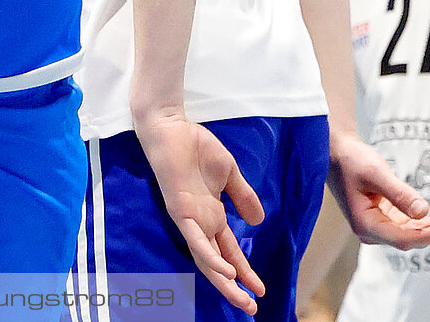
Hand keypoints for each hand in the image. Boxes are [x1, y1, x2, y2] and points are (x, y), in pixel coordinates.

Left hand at [134, 113, 266, 313]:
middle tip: (251, 308)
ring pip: (205, 257)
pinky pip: (195, 238)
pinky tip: (225, 271)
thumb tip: (259, 221)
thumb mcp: (229, 173)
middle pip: (216, 261)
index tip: (260, 290)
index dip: (244, 270)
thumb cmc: (195, 145)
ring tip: (241, 299)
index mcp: (210, 214)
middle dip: (233, 287)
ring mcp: (188, 217)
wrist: (170, 125)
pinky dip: (210, 256)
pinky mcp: (179, 208)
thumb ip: (242, 197)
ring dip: (223, 280)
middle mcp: (199, 221)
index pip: (228, 250)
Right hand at [329, 134, 429, 246]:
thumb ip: (399, 193)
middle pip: (415, 236)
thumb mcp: (375, 173)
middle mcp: (374, 230)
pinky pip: (417, 222)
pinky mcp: (390, 218)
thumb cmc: (350, 160)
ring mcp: (383, 226)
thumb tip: (424, 212)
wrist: (338, 152)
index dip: (428, 234)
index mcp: (365, 224)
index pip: (402, 238)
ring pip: (420, 230)